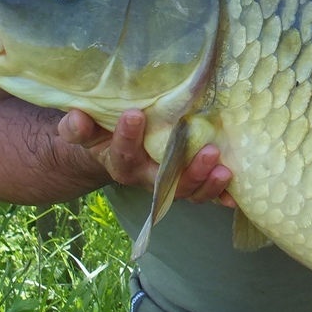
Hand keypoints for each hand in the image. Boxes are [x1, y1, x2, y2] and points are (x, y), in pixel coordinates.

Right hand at [58, 108, 235, 207]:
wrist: (115, 150)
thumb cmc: (103, 134)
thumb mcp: (87, 130)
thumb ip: (78, 127)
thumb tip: (76, 118)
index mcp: (120, 163)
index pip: (122, 153)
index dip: (126, 137)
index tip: (134, 115)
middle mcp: (145, 177)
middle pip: (165, 183)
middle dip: (187, 170)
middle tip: (207, 149)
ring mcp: (168, 183)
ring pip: (187, 191)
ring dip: (207, 182)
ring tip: (224, 169)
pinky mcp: (187, 182)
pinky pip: (204, 194)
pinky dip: (220, 196)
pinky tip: (235, 196)